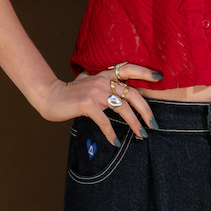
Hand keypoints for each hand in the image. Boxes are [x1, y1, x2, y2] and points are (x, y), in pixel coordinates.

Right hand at [37, 62, 162, 145]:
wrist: (50, 96)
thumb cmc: (71, 92)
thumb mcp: (89, 82)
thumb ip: (103, 82)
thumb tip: (117, 89)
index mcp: (105, 74)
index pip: (129, 69)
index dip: (145, 72)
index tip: (160, 78)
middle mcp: (103, 80)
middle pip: (132, 94)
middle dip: (146, 110)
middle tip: (153, 124)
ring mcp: (96, 92)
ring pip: (123, 108)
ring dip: (134, 123)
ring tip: (140, 135)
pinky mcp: (88, 104)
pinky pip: (105, 121)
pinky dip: (111, 133)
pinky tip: (116, 142)